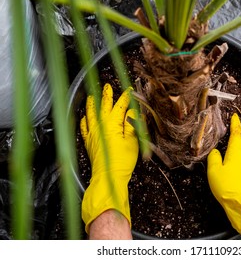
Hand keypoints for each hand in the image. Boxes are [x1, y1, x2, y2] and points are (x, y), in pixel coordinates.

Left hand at [80, 83, 138, 233]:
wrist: (108, 177)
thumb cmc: (122, 161)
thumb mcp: (132, 141)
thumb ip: (132, 124)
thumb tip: (133, 111)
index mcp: (113, 124)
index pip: (120, 106)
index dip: (126, 97)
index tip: (130, 90)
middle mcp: (100, 126)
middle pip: (103, 106)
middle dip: (106, 95)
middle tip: (107, 86)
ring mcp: (93, 134)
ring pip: (91, 114)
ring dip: (92, 104)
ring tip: (91, 96)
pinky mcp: (89, 142)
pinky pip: (84, 128)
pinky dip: (83, 120)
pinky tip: (84, 117)